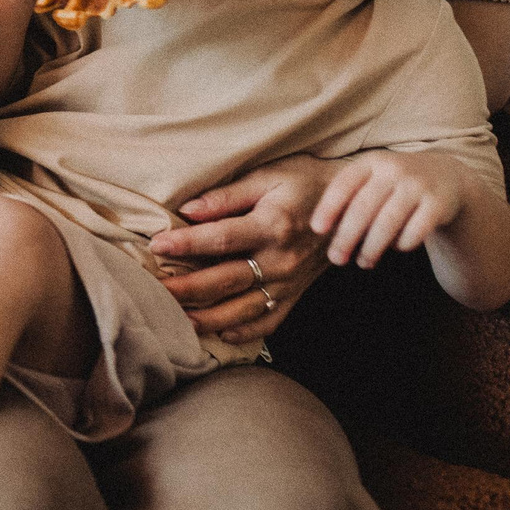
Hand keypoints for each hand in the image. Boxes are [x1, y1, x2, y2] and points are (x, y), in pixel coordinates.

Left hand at [150, 153, 343, 346]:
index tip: (156, 244)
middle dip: (186, 289)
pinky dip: (244, 332)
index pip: (221, 239)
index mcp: (273, 225)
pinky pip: (269, 321)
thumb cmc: (306, 182)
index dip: (186, 243)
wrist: (355, 205)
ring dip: (208, 318)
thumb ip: (228, 195)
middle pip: (225, 280)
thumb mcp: (269, 176)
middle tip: (154, 290)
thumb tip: (188, 210)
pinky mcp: (296, 295)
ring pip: (243, 309)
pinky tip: (219, 333)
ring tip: (177, 320)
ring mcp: (290, 282)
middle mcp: (281, 260)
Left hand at [310, 150, 471, 268]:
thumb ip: (349, 198)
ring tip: (363, 262)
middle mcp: (394, 169)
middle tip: (336, 259)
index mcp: (371, 162)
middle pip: (363, 208)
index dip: (328, 207)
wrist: (445, 176)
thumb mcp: (372, 181)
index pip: (343, 184)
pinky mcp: (438, 203)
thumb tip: (324, 231)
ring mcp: (418, 185)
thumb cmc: (394, 184)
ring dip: (372, 247)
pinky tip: (397, 248)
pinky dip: (402, 244)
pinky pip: (414, 232)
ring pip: (388, 223)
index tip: (317, 230)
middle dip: (346, 237)